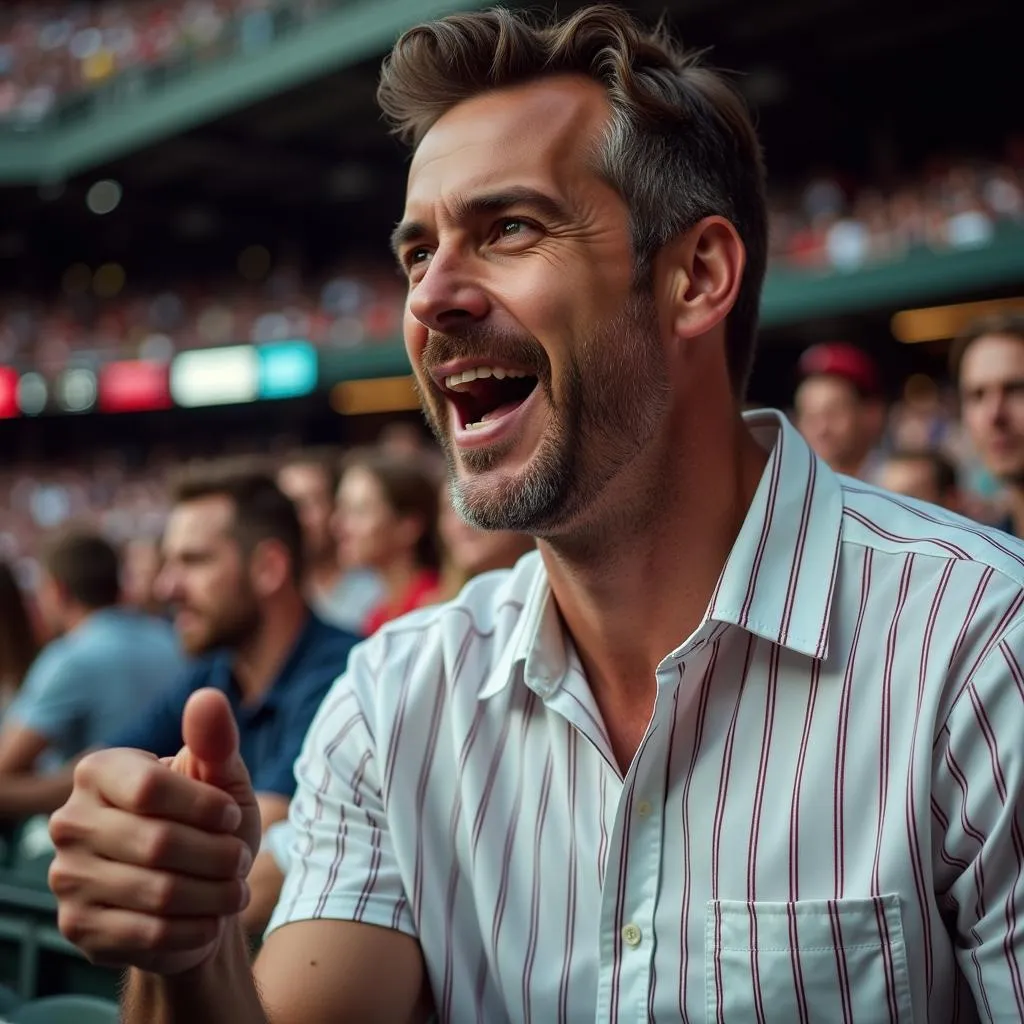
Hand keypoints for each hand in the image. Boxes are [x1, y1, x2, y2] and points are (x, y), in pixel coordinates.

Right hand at [48, 688, 261, 974]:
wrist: (195, 892)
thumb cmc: (209, 824)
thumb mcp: (222, 779)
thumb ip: (214, 740)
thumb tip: (207, 697)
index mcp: (99, 772)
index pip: (151, 788)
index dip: (206, 807)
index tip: (231, 816)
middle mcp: (70, 821)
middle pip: (158, 843)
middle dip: (218, 855)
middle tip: (241, 859)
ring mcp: (67, 877)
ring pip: (158, 892)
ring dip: (213, 894)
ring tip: (233, 889)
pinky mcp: (78, 928)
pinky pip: (149, 936)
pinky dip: (196, 929)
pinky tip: (210, 919)